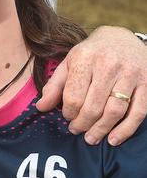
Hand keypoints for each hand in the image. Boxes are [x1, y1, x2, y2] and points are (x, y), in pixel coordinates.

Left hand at [36, 27, 146, 145]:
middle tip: (76, 130)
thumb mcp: (69, 62)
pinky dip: (126, 129)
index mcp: (85, 58)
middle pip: (93, 106)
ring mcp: (130, 74)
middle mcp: (108, 64)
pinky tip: (113, 139)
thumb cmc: (92, 53)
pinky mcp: (146, 82)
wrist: (123, 38)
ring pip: (114, 111)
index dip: (68, 112)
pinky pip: (138, 112)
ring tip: (90, 138)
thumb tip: (41, 108)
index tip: (67, 116)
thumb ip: (55, 85)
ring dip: (101, 129)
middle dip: (82, 124)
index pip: (74, 96)